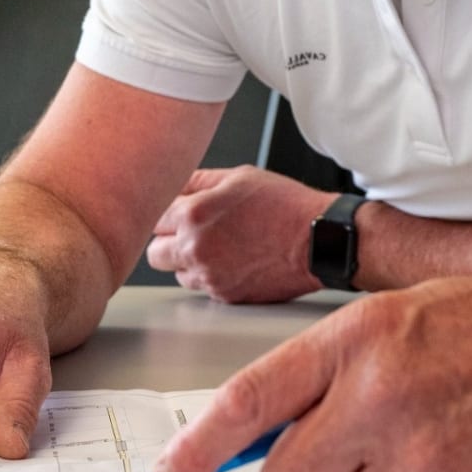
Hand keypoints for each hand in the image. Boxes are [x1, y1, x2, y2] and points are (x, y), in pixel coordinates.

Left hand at [146, 167, 327, 302]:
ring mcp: (210, 276)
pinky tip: (234, 259)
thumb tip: (175, 185)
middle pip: (154, 253)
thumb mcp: (239, 177)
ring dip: (188, 261)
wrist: (318, 240)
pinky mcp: (225, 295)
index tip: (181, 212)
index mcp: (194, 215)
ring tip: (220, 245)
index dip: (168, 213)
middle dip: (169, 241)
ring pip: (177, 273)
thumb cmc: (285, 205)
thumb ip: (199, 181)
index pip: (153, 218)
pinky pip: (203, 287)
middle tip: (192, 231)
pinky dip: (211, 275)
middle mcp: (195, 249)